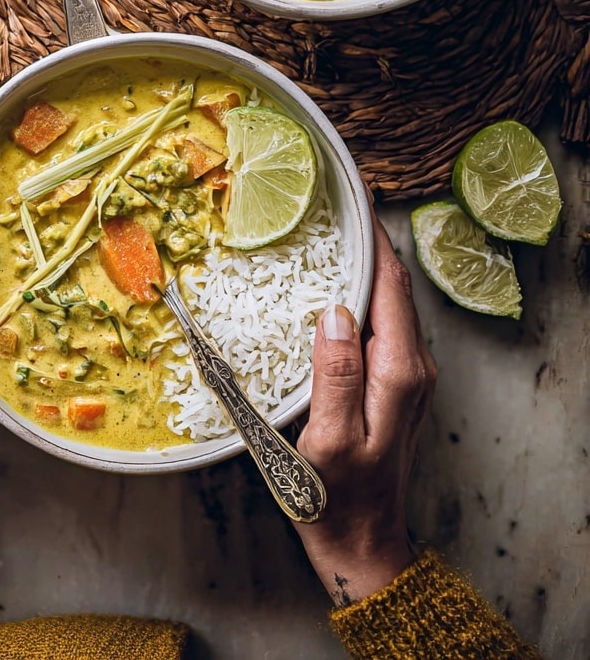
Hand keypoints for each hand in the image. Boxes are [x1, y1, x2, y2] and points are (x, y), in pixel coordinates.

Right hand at [293, 209, 436, 605]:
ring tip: (324, 231)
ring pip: (386, 301)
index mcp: (400, 371)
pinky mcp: (391, 383)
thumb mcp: (329, 437)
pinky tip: (326, 285)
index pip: (390, 284)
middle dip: (365, 240)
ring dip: (360, 265)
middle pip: (392, 285)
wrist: (360, 541)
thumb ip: (336, 373)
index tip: (349, 195)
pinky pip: (378, 322)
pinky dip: (356, 294)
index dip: (372, 236)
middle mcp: (412, 366)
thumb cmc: (337, 498)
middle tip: (327, 202)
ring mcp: (405, 374)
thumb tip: (335, 311)